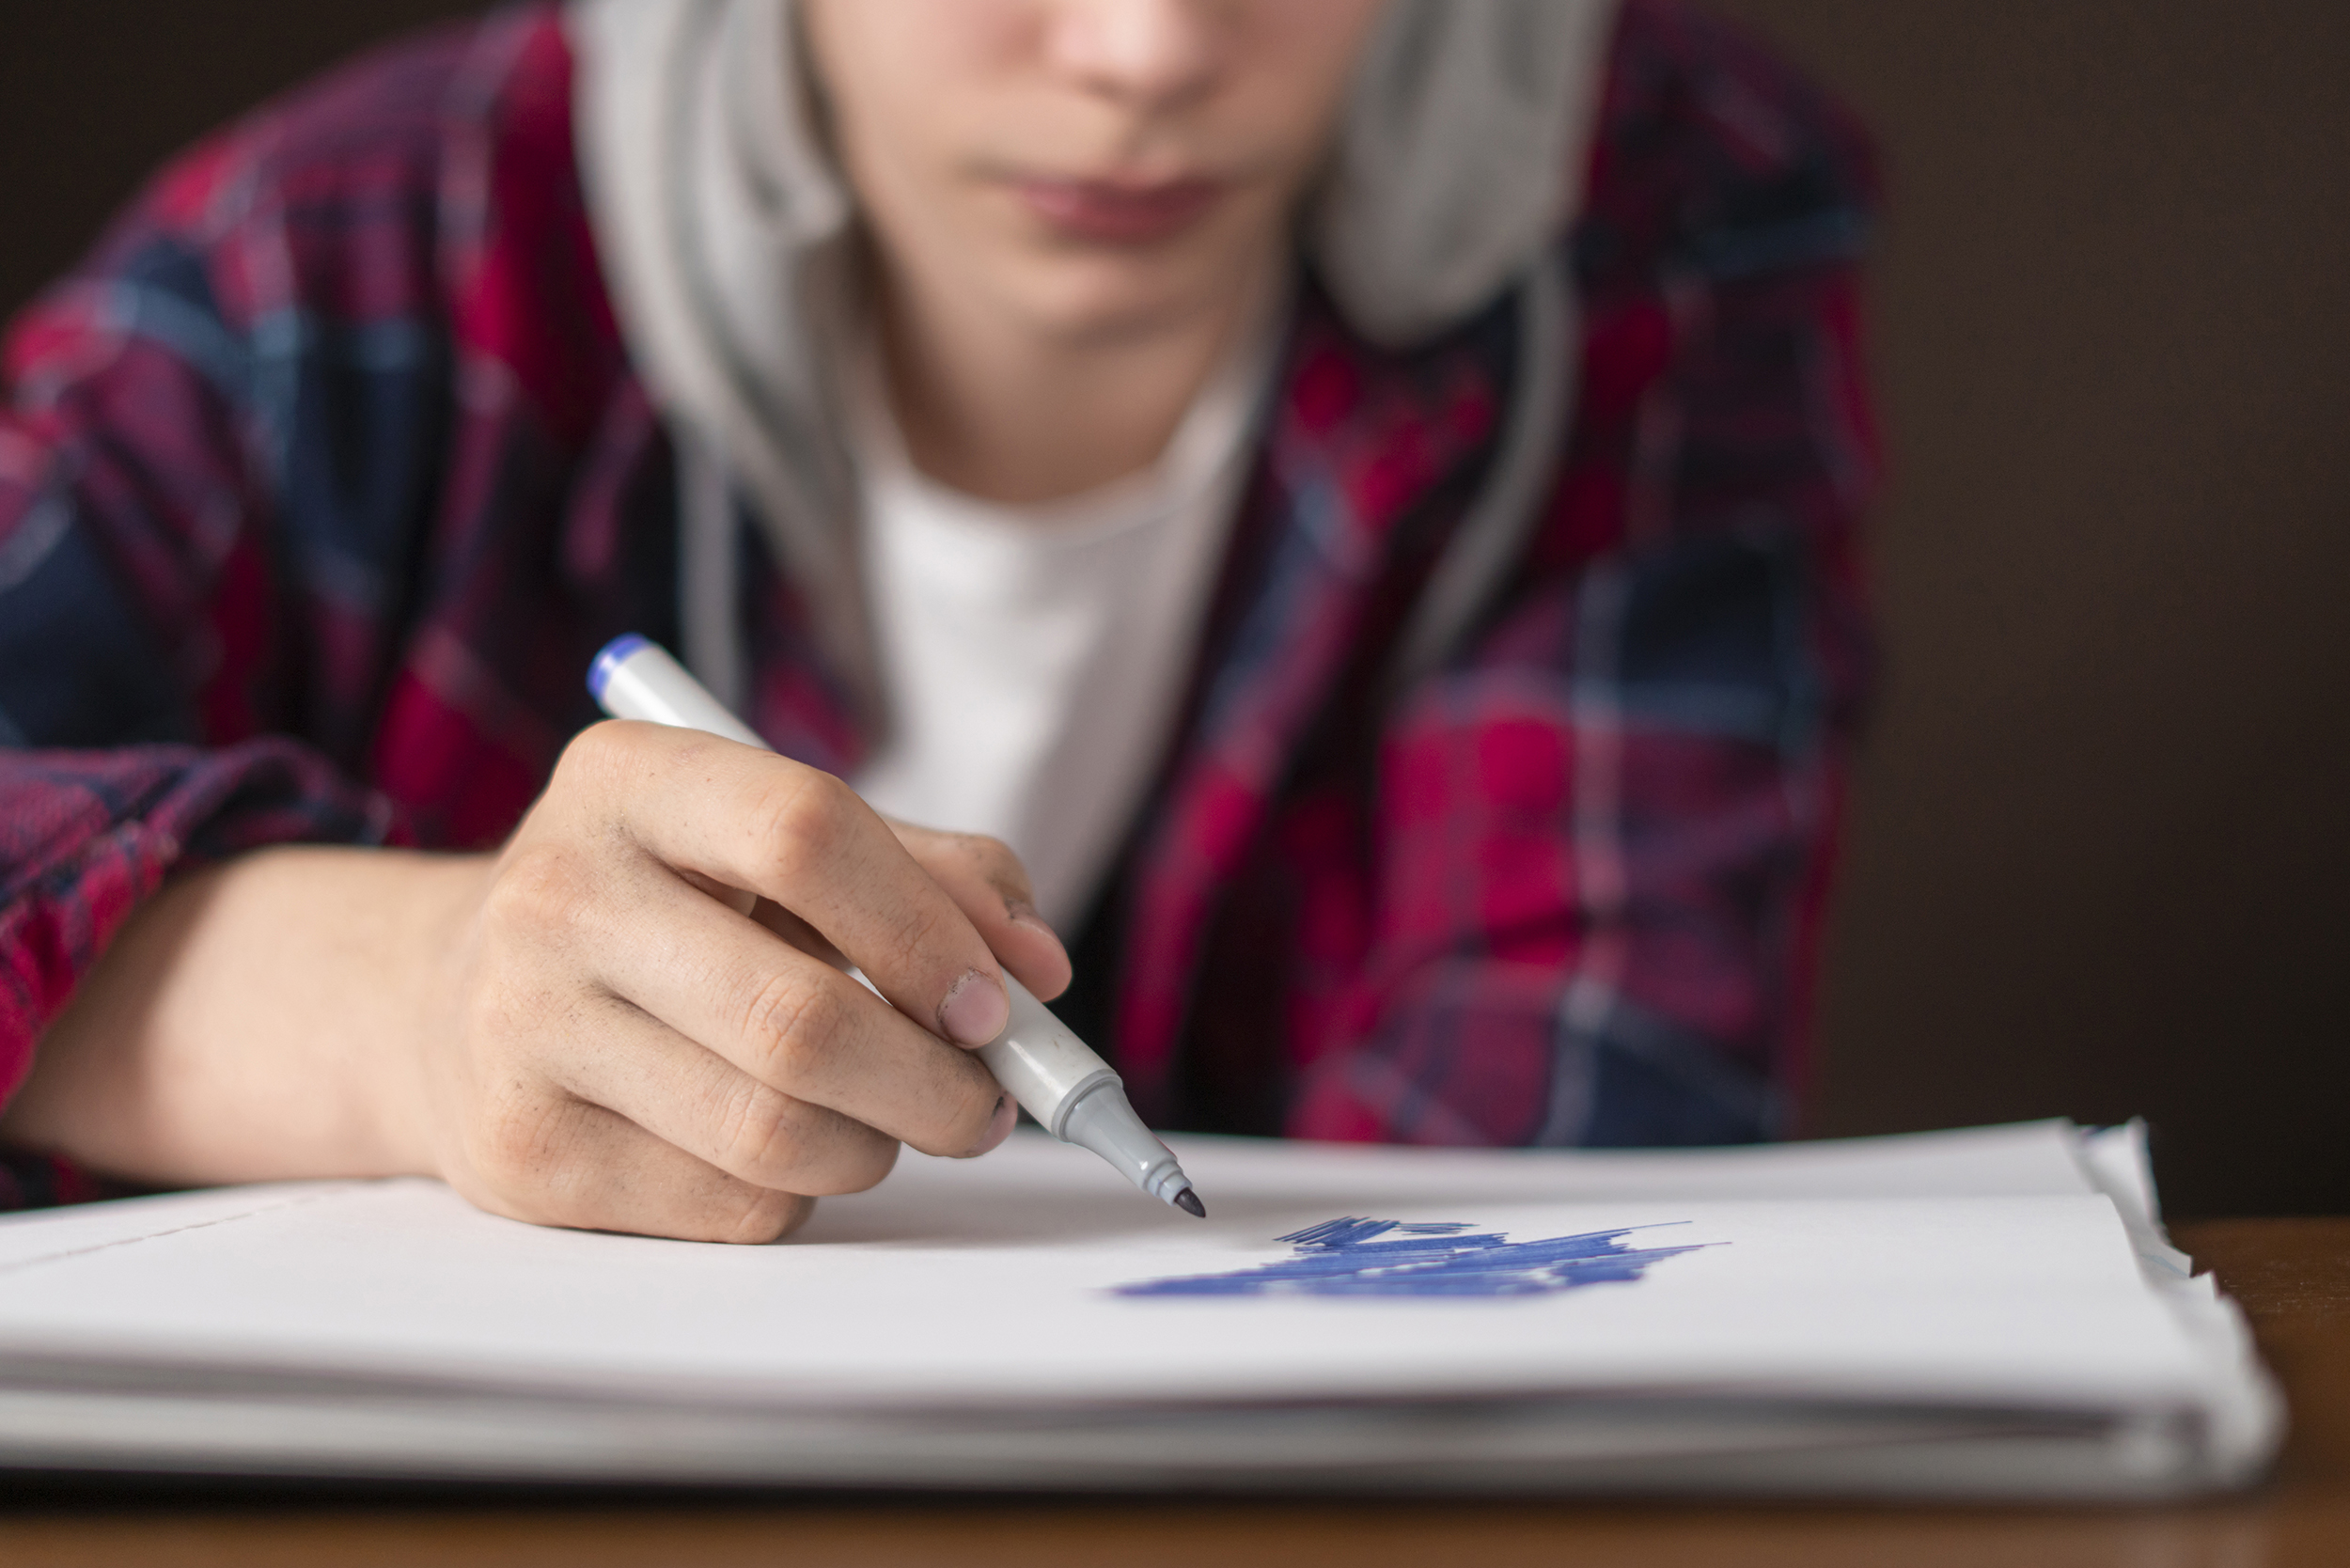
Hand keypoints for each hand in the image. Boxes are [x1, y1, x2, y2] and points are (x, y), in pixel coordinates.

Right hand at [4, 722, 1071, 1243]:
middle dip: (933, 1081)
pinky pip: (726, 1206)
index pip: (806, 831)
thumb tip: (1040, 975)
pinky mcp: (519, 1153)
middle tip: (986, 1101)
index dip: (926, 928)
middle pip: (798, 1017)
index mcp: (629, 779)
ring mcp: (521, 1029)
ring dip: (876, 1149)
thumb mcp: (777, 847)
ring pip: (772, 1133)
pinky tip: (781, 1154)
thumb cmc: (675, 912)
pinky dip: (796, 1196)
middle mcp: (556, 892)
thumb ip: (933, 877)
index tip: (996, 1004)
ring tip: (890, 1124)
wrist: (454, 1000)